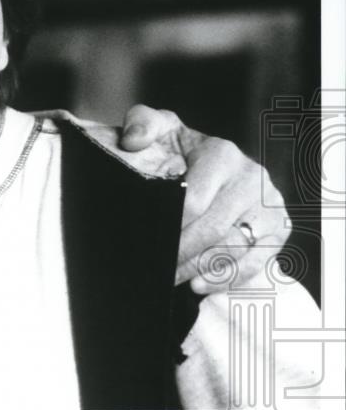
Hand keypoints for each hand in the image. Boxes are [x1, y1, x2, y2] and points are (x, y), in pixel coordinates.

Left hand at [119, 104, 290, 293]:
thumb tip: (132, 140)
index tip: (146, 240)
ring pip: (234, 248)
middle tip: (155, 267)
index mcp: (221, 154)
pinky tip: (199, 285)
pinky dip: (226, 278)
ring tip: (171, 277)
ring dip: (198, 269)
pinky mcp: (278, 227)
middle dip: (180, 252)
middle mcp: (250, 178)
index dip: (168, 226)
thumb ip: (142, 124)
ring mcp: (268, 204)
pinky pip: (256, 262)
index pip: (193, 201)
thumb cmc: (178, 149)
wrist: (208, 163)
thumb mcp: (159, 129)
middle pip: (213, 229)